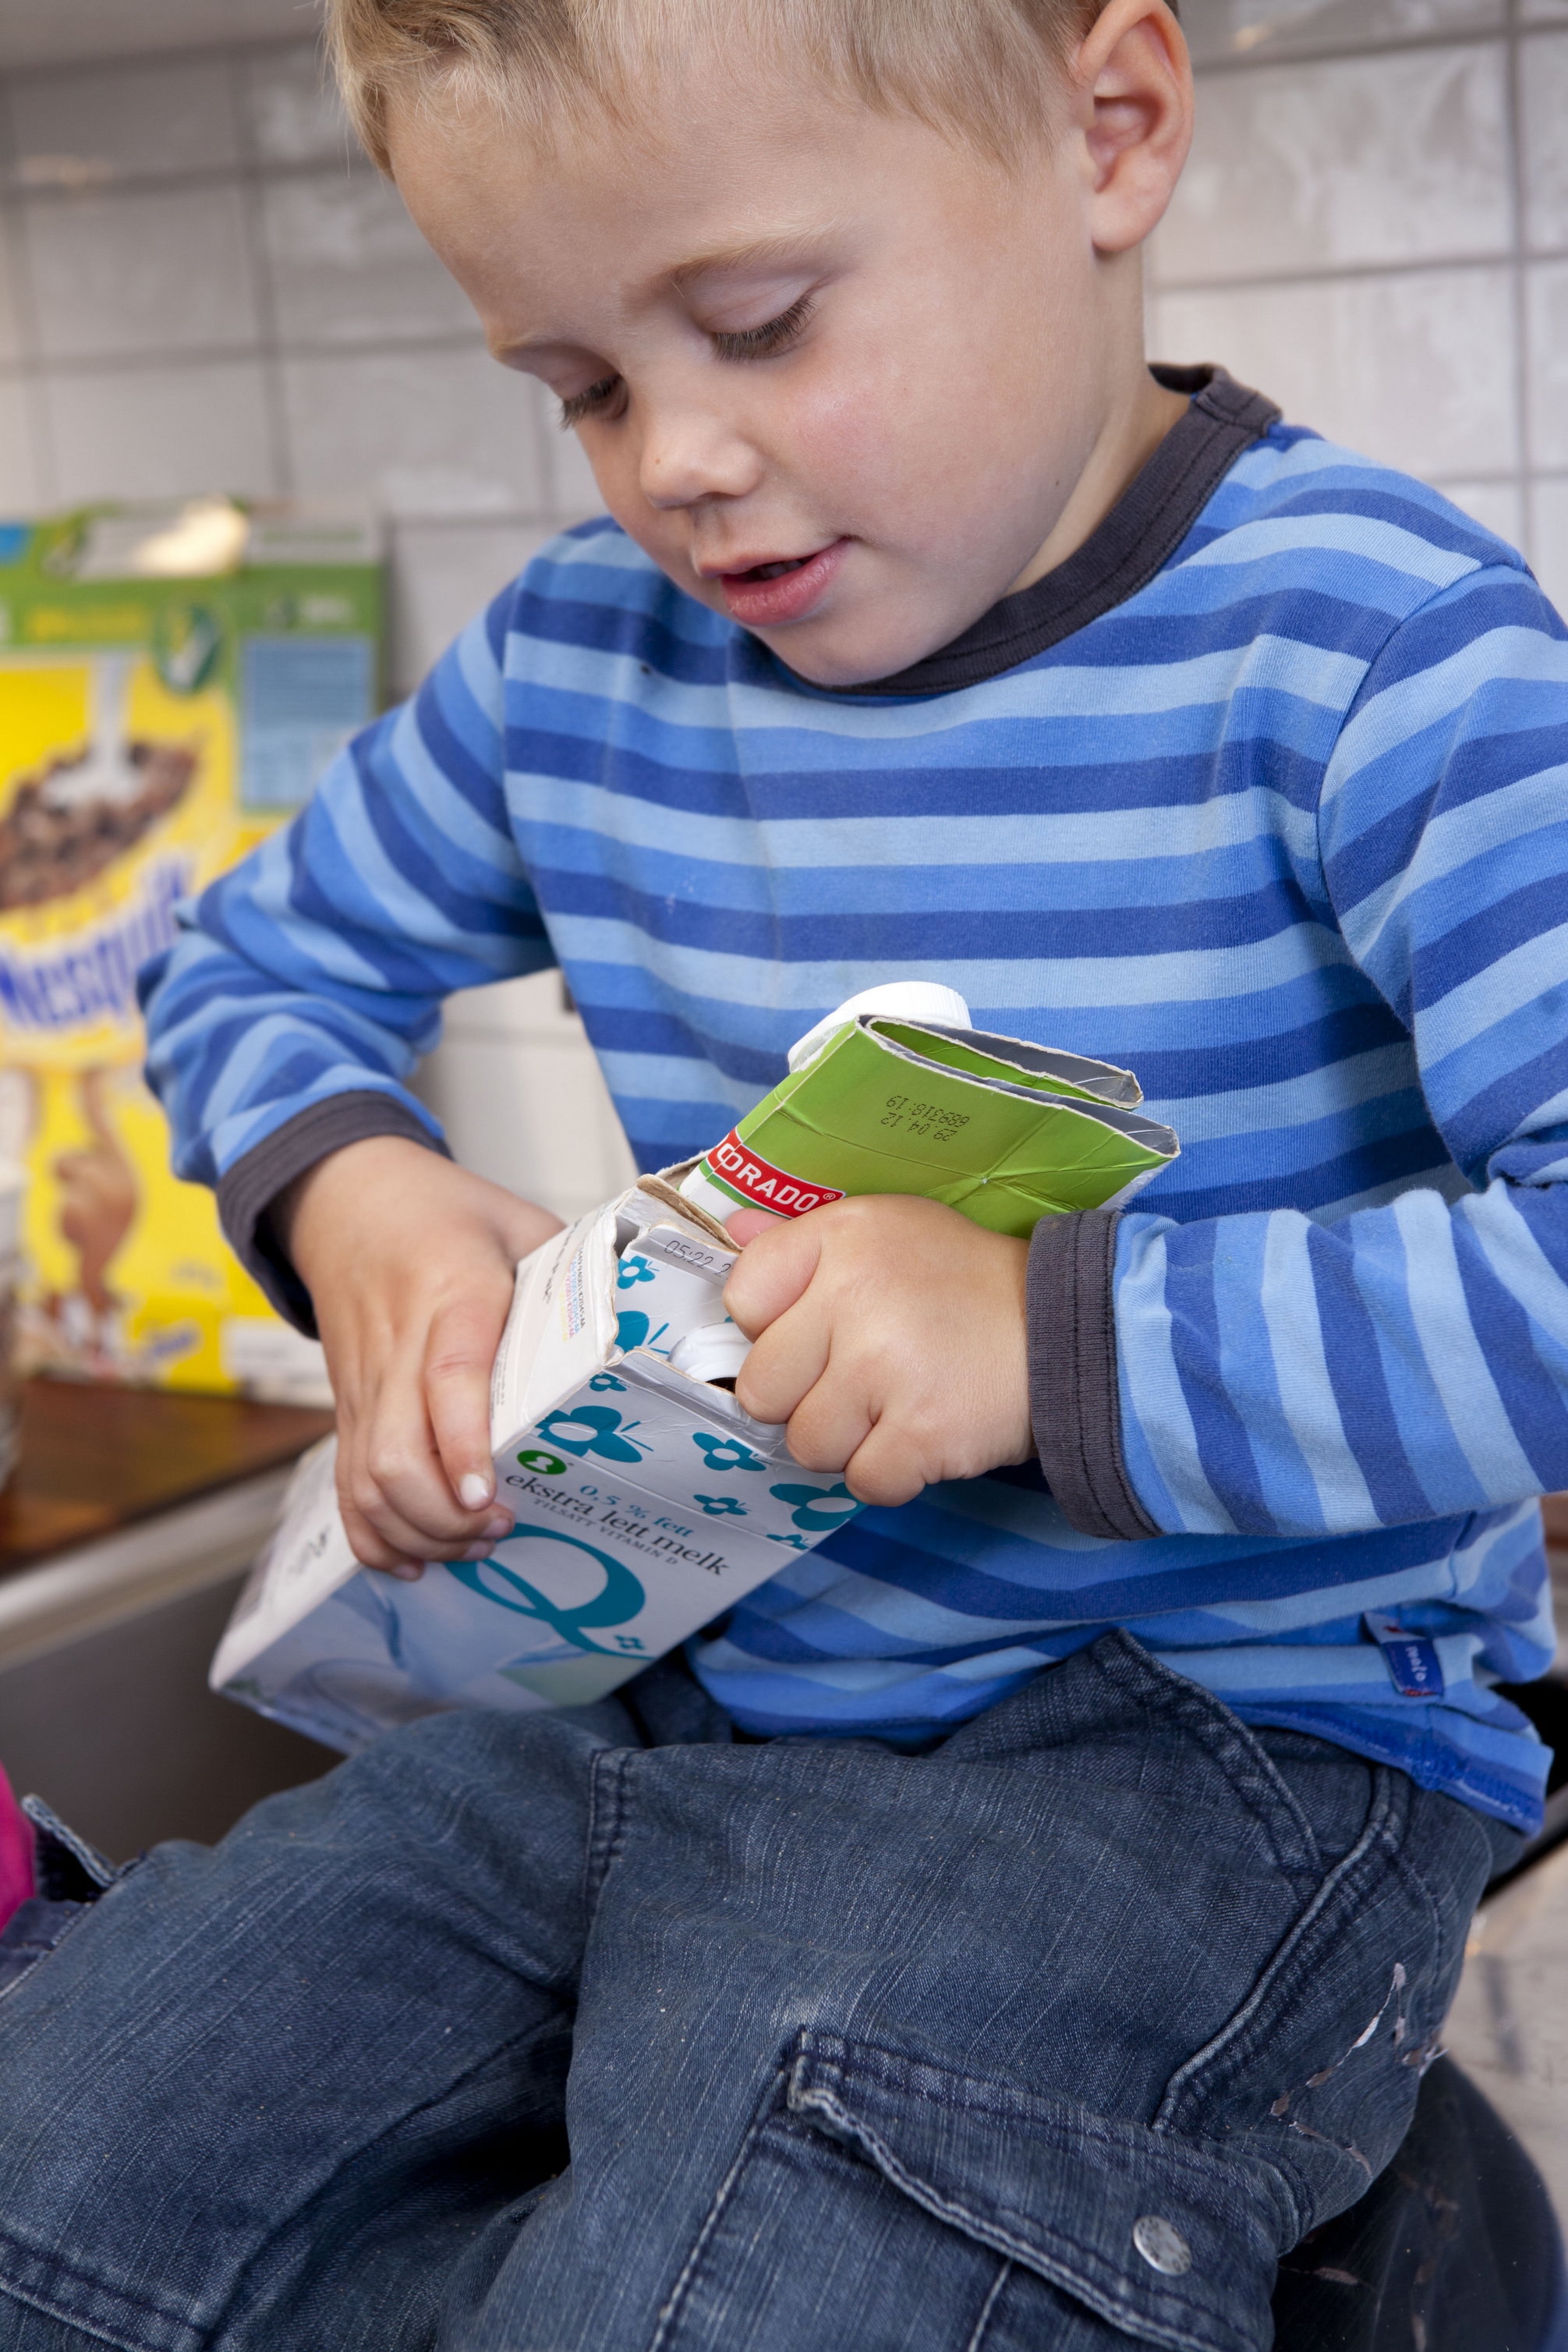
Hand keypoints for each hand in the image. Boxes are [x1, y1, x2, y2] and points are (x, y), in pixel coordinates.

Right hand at [278, 1138, 563, 1574]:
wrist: (346, 1200)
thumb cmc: (443, 1212)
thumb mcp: (519, 1221)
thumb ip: (575, 1268)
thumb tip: (646, 1321)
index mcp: (451, 1293)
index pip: (448, 1378)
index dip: (462, 1444)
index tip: (487, 1495)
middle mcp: (399, 1347)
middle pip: (395, 1453)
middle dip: (445, 1514)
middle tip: (502, 1527)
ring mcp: (365, 1384)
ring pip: (366, 1479)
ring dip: (417, 1530)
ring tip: (473, 1544)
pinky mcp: (347, 1407)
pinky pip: (344, 1483)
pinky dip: (372, 1534)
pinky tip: (415, 1559)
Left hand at [723, 1196, 1032, 1507]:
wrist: (1071, 1329)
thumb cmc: (965, 1283)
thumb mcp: (888, 1231)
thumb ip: (802, 1239)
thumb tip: (732, 1228)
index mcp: (842, 1239)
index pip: (744, 1297)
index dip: (772, 1330)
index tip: (814, 1334)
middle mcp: (855, 1297)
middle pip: (764, 1389)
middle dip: (805, 1398)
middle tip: (859, 1382)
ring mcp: (885, 1369)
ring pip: (807, 1444)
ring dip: (848, 1441)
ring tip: (895, 1407)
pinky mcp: (920, 1433)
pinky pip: (862, 1482)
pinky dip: (891, 1474)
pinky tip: (921, 1437)